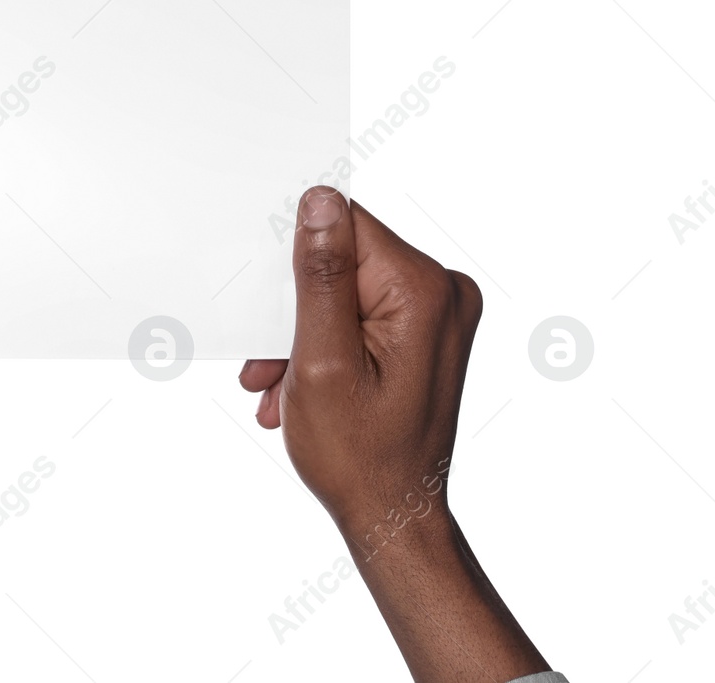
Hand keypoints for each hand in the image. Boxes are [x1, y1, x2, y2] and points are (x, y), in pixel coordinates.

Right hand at [240, 186, 549, 681]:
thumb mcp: (321, 361)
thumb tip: (319, 201)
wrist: (392, 513)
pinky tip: (302, 387)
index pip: (345, 226)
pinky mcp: (426, 329)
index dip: (297, 263)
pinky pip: (360, 311)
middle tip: (270, 363)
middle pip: (343, 258)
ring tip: (284, 386)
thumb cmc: (360, 455)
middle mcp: (443, 291)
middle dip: (295, 309)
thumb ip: (320, 275)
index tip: (277, 315)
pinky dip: (324, 344)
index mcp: (424, 290)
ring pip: (344, 289)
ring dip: (303, 334)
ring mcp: (439, 312)